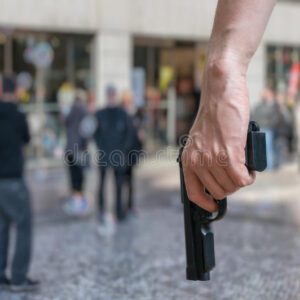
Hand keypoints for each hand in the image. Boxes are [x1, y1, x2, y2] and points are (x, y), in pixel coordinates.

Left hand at [182, 59, 254, 211]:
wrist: (220, 94)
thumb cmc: (213, 117)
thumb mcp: (200, 142)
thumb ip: (204, 160)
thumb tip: (218, 180)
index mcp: (188, 160)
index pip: (192, 193)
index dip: (204, 203)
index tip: (213, 206)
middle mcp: (198, 161)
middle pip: (218, 191)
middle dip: (230, 186)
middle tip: (236, 174)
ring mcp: (212, 157)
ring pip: (232, 186)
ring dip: (241, 180)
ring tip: (243, 167)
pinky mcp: (229, 152)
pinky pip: (241, 179)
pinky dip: (249, 177)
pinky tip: (249, 168)